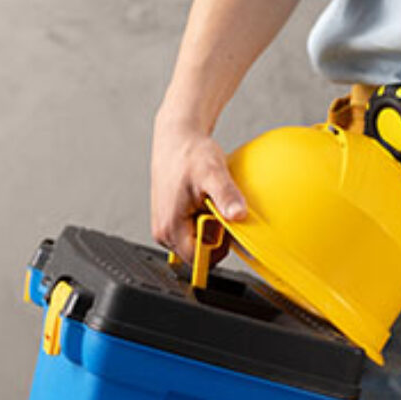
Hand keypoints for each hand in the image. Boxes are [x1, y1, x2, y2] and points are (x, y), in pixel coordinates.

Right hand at [150, 116, 246, 263]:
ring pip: (194, 244)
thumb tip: (238, 215)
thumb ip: (226, 195)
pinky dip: (201, 221)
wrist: (176, 139)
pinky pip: (190, 233)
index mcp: (170, 227)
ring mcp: (163, 228)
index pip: (199, 260)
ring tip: (206, 202)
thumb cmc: (190, 154)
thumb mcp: (213, 173)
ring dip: (207, 228)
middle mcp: (162, 232)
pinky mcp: (167, 222)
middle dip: (213, 237)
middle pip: (197, 254)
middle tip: (214, 207)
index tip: (223, 223)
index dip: (217, 247)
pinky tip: (202, 202)